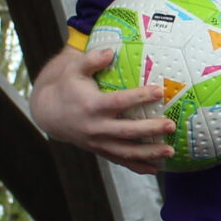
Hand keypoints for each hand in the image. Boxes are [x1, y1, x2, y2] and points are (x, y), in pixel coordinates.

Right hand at [31, 41, 173, 173]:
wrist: (49, 112)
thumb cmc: (67, 86)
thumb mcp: (74, 69)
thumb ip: (91, 59)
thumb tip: (110, 51)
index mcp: (92, 106)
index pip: (119, 102)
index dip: (139, 97)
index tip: (159, 91)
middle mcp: (96, 127)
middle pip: (127, 131)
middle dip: (150, 129)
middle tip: (171, 124)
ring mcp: (98, 142)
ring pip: (126, 151)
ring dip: (149, 153)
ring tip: (170, 150)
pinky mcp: (100, 150)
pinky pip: (121, 161)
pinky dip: (138, 167)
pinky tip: (156, 168)